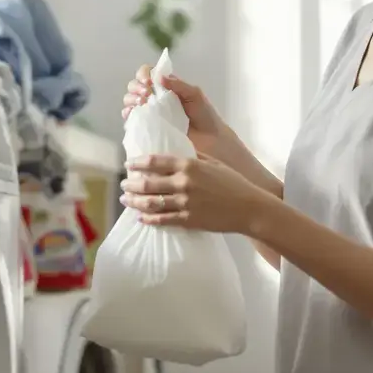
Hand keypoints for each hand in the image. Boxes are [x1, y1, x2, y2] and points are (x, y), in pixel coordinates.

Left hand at [120, 153, 276, 233]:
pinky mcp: (188, 220)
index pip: (154, 161)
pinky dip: (148, 218)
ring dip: (134, 202)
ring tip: (125, 200)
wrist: (249, 208)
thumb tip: (177, 152)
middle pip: (147, 183)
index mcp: (189, 165)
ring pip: (150, 203)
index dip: (137, 163)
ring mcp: (184, 203)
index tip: (128, 164)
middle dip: (131, 184)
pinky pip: (162, 220)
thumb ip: (194, 157)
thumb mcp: (213, 162)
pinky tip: (140, 217)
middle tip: (123, 185)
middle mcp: (183, 183)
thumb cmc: (234, 183)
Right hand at [121, 66, 235, 161]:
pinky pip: (131, 118)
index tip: (149, 82)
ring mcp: (151, 112)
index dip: (143, 74)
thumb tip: (159, 77)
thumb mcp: (195, 94)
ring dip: (131, 99)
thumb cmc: (205, 115)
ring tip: (142, 104)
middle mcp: (155, 98)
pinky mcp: (148, 127)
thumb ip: (178, 84)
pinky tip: (133, 114)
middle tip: (146, 94)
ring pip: (130, 100)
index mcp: (166, 86)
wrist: (210, 140)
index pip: (147, 73)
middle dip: (136, 87)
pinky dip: (128, 113)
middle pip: (134, 86)